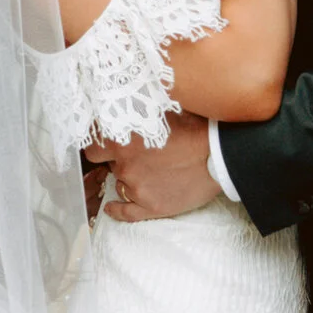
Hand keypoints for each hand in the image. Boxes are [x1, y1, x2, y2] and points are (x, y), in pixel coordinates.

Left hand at [96, 111, 224, 222]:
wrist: (220, 155)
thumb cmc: (195, 128)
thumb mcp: (161, 111)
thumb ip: (137, 111)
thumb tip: (125, 100)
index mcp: (123, 140)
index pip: (93, 148)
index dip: (100, 147)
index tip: (106, 146)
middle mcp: (126, 166)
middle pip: (111, 166)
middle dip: (120, 161)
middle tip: (138, 155)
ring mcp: (138, 189)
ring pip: (120, 185)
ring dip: (128, 179)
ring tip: (147, 171)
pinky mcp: (152, 207)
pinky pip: (126, 213)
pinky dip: (116, 210)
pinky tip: (110, 207)